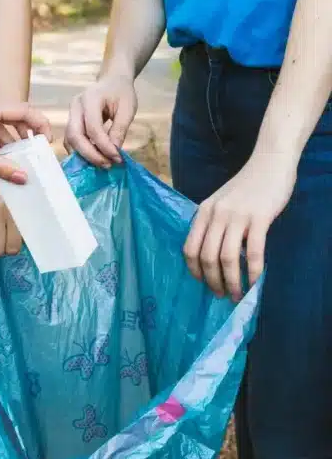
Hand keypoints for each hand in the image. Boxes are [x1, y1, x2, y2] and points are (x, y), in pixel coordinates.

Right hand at [64, 76, 137, 167]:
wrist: (112, 81)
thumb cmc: (121, 92)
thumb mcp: (128, 108)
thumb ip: (119, 129)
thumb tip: (114, 152)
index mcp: (90, 98)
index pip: (92, 127)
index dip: (103, 146)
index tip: (117, 158)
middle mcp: (75, 106)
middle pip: (75, 135)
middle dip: (90, 154)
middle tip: (107, 165)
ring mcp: (70, 114)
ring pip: (70, 140)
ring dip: (84, 155)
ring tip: (103, 163)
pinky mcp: (71, 122)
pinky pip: (71, 141)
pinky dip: (81, 152)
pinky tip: (95, 158)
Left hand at [183, 152, 295, 300]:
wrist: (269, 163)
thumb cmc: (245, 186)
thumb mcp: (219, 203)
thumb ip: (213, 223)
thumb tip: (211, 255)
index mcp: (203, 212)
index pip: (189, 247)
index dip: (194, 269)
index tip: (202, 283)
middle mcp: (216, 215)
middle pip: (207, 257)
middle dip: (212, 281)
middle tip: (221, 295)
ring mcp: (237, 216)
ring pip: (227, 257)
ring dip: (231, 281)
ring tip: (236, 294)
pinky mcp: (259, 218)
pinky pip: (253, 251)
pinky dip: (252, 271)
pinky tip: (254, 282)